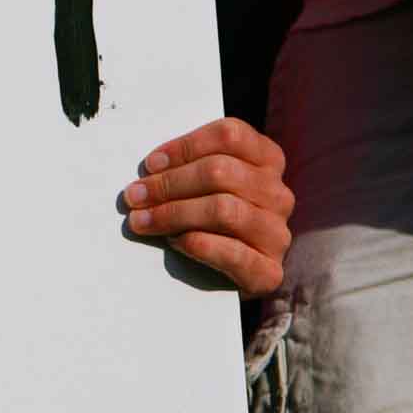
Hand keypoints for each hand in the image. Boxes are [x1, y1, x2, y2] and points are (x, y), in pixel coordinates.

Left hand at [122, 116, 293, 297]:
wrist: (229, 276)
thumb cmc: (209, 223)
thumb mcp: (204, 186)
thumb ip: (189, 169)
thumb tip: (150, 170)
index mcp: (267, 161)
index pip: (230, 136)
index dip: (185, 146)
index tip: (151, 164)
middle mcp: (278, 194)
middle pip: (220, 172)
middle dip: (168, 183)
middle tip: (133, 196)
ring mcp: (277, 233)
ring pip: (223, 209)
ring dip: (173, 214)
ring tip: (141, 221)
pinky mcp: (269, 272)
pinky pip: (233, 252)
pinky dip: (198, 244)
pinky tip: (174, 241)